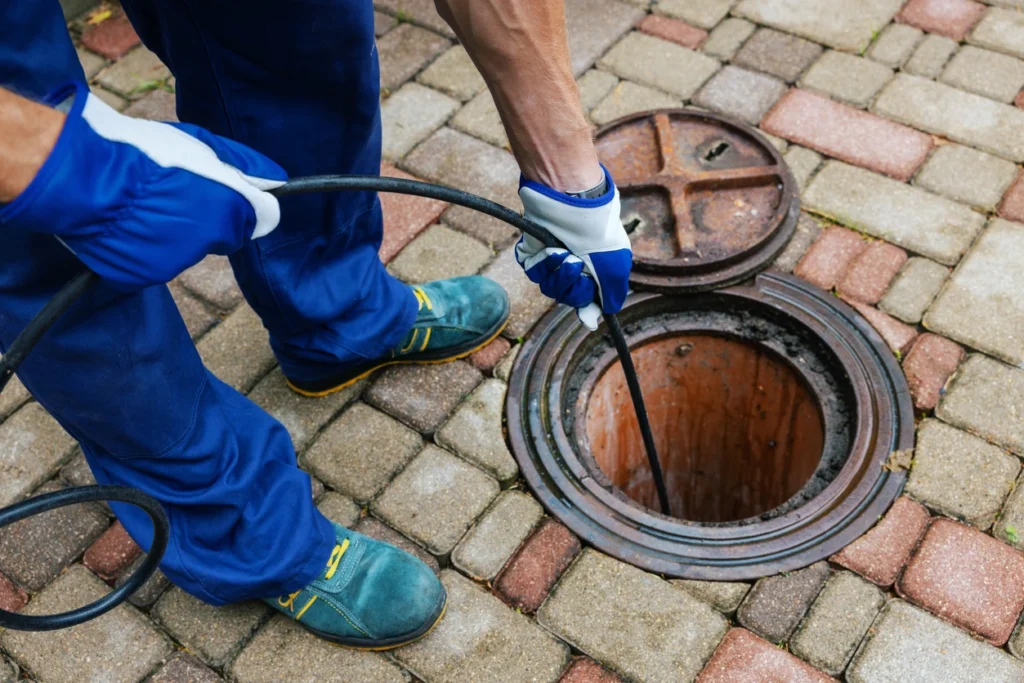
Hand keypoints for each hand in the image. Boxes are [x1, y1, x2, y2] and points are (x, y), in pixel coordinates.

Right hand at [0, 81, 285, 289]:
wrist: (82, 175)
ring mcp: (174, 262)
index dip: (242, 202)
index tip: (222, 191)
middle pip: (222, 235)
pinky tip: (126, 222)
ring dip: (173, 232)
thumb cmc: (141, 152)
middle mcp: (208, 242)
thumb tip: (277, 181)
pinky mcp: (143, 275)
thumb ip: (244, 165)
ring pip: (187, 249)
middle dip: (206, 218)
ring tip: (142, 203)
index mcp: (229, 209)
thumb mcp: (201, 145)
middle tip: (172, 191)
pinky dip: (145, 247)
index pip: (261, 218)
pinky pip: (154, 261)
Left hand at [515, 167, 631, 329]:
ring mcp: (553, 259)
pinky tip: (552, 249)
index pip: (587, 299)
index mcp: (595, 270)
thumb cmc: (598, 232)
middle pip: (568, 297)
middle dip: (573, 286)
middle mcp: (574, 266)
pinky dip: (544, 263)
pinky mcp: (534, 252)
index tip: (586, 313)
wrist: (573, 202)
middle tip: (578, 265)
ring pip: (549, 288)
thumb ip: (611, 294)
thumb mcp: (615, 266)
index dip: (586, 307)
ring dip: (559, 273)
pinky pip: (534, 272)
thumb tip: (600, 316)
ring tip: (565, 253)